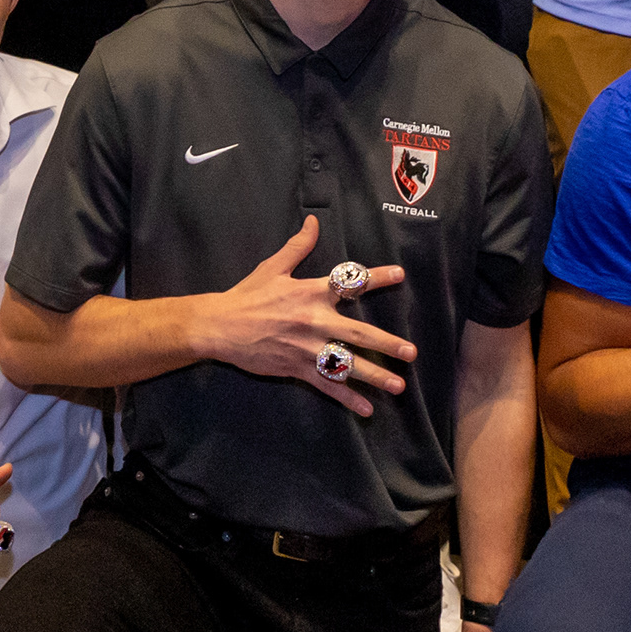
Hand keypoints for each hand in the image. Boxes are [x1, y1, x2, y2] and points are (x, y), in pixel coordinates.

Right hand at [192, 216, 414, 415]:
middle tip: (410, 352)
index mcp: (310, 293)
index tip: (400, 275)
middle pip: (358, 332)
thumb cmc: (247, 296)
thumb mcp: (273, 267)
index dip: (376, 277)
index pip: (349, 282)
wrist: (220, 326)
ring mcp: (307, 348)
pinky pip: (327, 386)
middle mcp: (314, 321)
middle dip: (386, 343)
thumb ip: (298, 246)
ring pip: (347, 364)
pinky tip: (366, 409)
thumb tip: (313, 221)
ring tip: (398, 386)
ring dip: (374, 376)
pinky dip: (347, 399)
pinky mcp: (297, 368)